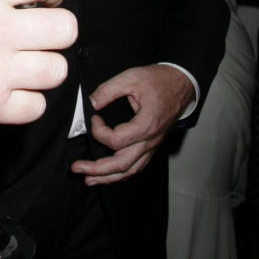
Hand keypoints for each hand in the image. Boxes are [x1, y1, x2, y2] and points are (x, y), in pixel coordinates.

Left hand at [70, 64, 194, 185]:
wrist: (180, 84)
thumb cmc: (159, 81)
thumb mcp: (131, 78)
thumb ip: (108, 90)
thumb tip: (92, 102)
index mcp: (145, 125)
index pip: (116, 140)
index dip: (99, 131)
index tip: (94, 119)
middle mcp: (150, 140)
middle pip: (122, 164)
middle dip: (97, 170)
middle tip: (77, 168)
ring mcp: (152, 146)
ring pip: (130, 170)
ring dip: (108, 177)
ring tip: (89, 180)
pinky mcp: (151, 145)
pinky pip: (137, 166)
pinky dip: (122, 173)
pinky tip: (110, 175)